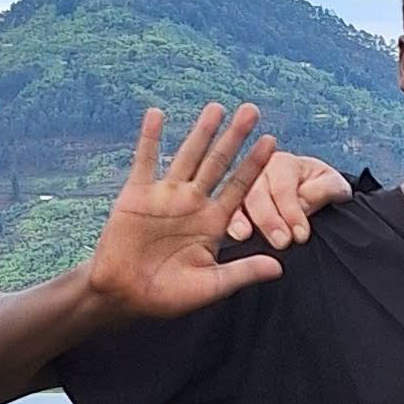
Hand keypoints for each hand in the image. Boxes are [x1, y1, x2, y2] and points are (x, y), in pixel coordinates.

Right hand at [85, 104, 284, 319]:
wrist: (124, 296)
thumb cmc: (168, 295)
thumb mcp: (211, 285)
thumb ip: (242, 271)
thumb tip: (280, 267)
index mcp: (213, 222)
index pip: (240, 187)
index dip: (254, 164)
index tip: (272, 142)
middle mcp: (193, 203)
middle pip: (218, 163)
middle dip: (234, 137)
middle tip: (252, 110)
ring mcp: (165, 196)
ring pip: (187, 156)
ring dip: (201, 132)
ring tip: (216, 107)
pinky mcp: (137, 194)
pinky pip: (145, 161)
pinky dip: (150, 138)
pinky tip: (157, 114)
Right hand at [237, 145, 350, 249]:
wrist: (313, 195)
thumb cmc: (322, 189)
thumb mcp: (333, 185)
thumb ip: (323, 191)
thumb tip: (304, 202)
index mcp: (283, 163)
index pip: (284, 187)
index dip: (292, 211)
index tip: (301, 234)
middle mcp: (259, 172)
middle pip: (257, 194)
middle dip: (269, 219)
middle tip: (282, 242)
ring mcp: (243, 188)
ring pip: (238, 201)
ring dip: (240, 219)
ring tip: (246, 236)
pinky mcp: (233, 205)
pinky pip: (228, 213)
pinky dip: (230, 223)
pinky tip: (237, 235)